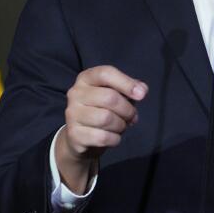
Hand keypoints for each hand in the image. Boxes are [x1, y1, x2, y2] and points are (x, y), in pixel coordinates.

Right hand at [56, 65, 146, 192]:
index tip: (142, 95)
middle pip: (109, 97)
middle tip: (132, 117)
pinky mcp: (74, 134)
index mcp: (86, 78)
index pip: (106, 73)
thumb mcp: (115, 96)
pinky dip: (114, 139)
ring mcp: (72, 114)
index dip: (126, 83)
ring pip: (106, 118)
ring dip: (121, 125)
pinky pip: (102, 137)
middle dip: (127, 110)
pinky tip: (113, 137)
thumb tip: (141, 90)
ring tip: (121, 126)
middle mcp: (75, 93)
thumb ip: (129, 90)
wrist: (80, 138)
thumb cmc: (102, 110)